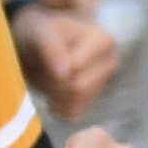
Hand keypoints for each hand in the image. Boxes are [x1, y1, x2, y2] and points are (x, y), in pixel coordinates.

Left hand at [9, 3, 119, 117]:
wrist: (36, 42)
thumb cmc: (38, 33)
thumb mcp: (38, 33)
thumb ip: (50, 48)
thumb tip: (66, 74)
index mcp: (104, 40)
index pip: (76, 68)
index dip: (52, 67)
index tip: (42, 54)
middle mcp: (111, 62)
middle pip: (78, 88)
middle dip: (52, 81)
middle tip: (41, 67)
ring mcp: (105, 84)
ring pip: (75, 103)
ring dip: (52, 93)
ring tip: (47, 75)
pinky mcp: (93, 101)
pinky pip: (73, 114)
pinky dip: (57, 106)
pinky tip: (52, 90)